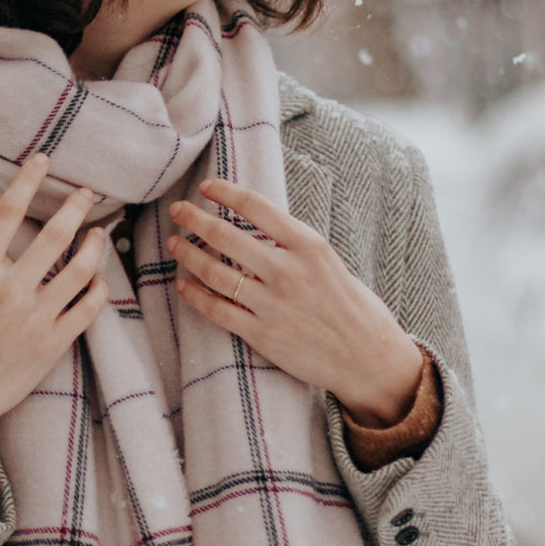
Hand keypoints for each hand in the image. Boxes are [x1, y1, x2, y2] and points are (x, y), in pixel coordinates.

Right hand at [0, 153, 108, 470]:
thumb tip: (11, 236)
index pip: (9, 211)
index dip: (29, 179)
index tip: (45, 159)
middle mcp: (8, 289)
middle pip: (56, 233)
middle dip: (78, 206)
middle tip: (88, 194)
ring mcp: (34, 317)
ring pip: (82, 268)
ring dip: (97, 244)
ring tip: (100, 233)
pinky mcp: (53, 344)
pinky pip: (89, 307)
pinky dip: (100, 288)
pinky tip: (99, 280)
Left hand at [168, 178, 423, 425]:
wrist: (369, 359)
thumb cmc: (353, 308)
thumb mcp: (329, 263)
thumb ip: (295, 245)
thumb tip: (259, 227)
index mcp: (309, 246)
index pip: (257, 206)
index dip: (225, 192)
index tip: (207, 186)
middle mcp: (288, 271)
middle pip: (226, 236)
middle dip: (195, 219)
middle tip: (177, 210)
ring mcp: (273, 304)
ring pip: (215, 273)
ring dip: (188, 255)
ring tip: (175, 245)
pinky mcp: (262, 335)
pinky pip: (218, 310)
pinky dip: (196, 296)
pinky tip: (184, 285)